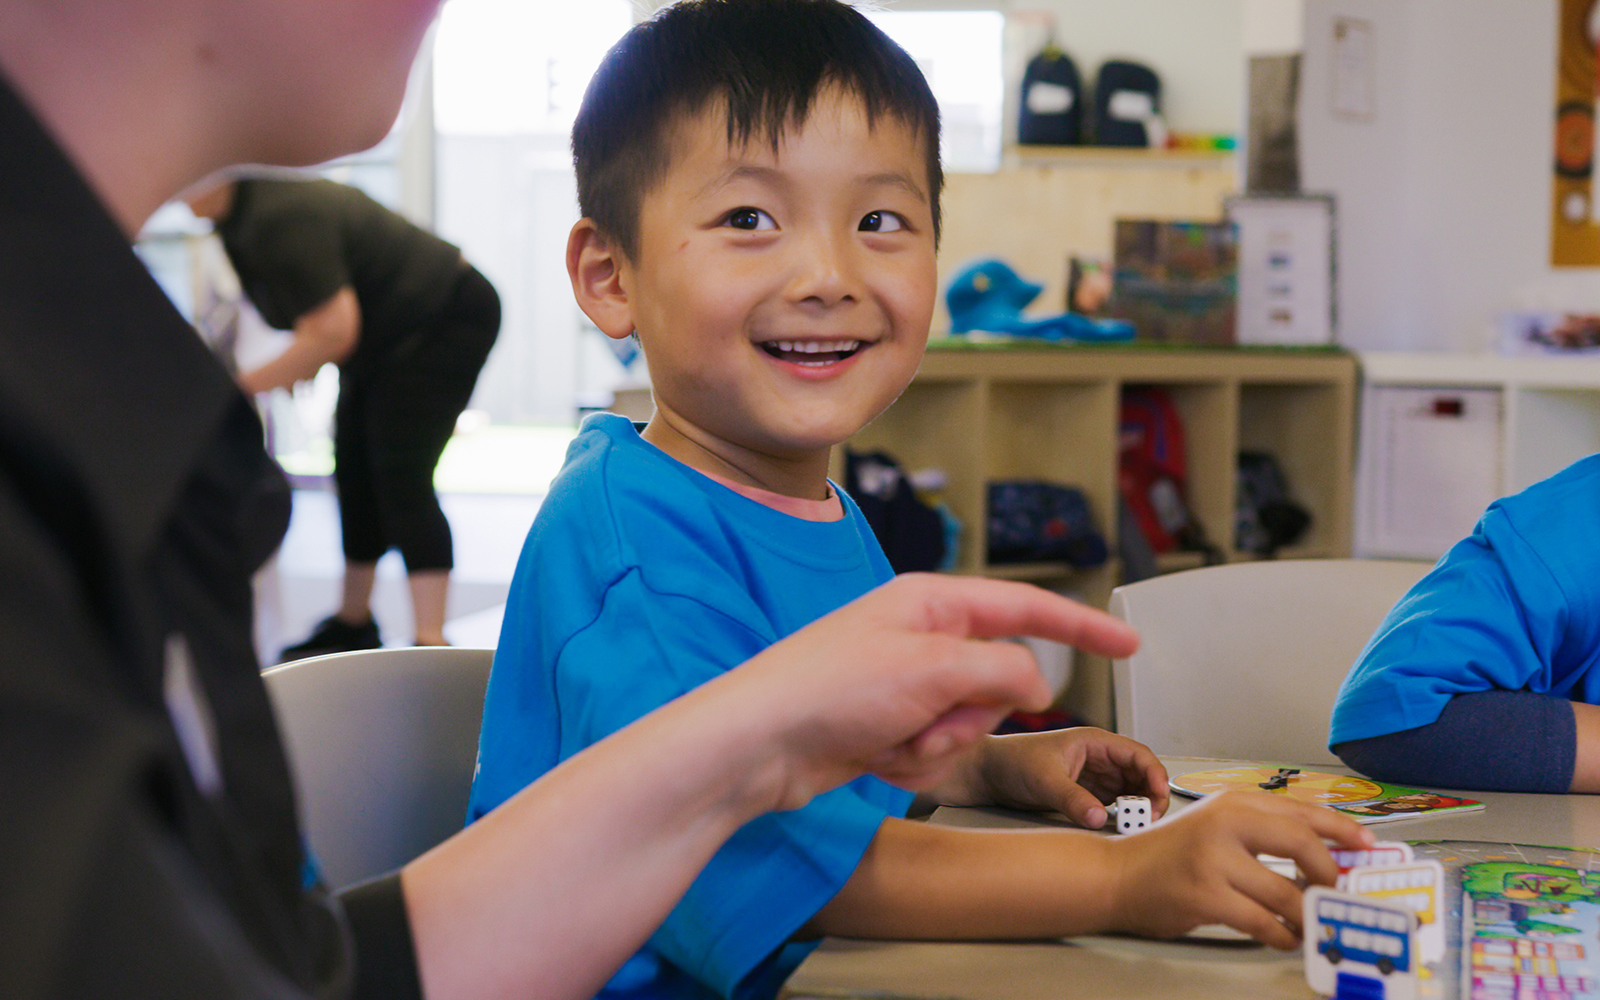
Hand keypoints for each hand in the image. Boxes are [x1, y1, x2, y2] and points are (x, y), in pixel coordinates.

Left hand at [719, 573, 1140, 812]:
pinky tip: (871, 755)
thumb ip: (1003, 669)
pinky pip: (933, 751)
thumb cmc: (826, 688)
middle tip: (926, 718)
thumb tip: (1037, 684)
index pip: (1028, 607)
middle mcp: (922, 636)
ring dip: (937, 744)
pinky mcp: (887, 725)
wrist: (759, 745)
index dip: (1083, 628)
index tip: (1129, 644)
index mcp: (933, 601)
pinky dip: (910, 762)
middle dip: (972, 714)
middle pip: (999, 681)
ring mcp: (904, 684)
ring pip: (969, 724)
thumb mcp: (933, 668)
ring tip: (889, 738)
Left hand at [933, 728, 1168, 829]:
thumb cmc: (1012, 761)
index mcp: (1094, 742)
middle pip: (1140, 775)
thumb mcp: (1043, 779)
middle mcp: (1099, 758)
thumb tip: (1099, 818)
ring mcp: (1094, 777)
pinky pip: (1114, 805)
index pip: (1138, 755)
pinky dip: (1121, 816)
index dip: (1154, 775)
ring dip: (1137, 808)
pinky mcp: (1086, 794)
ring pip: (1130, 792)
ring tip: (1135, 827)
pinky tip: (1119, 828)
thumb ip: (1072, 799)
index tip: (1159, 798)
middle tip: (1148, 821)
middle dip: (1150, 796)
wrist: (986, 774)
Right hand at [1103, 790, 1372, 949]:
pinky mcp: (1205, 895)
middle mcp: (1224, 822)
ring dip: (1306, 915)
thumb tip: (1322, 861)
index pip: (1302, 810)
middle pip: (1302, 843)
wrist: (1117, 875)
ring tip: (1310, 923)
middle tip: (1337, 893)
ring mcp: (1214, 859)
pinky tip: (1283, 936)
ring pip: (1286, 892)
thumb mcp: (1215, 826)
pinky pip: (1263, 922)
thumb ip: (1263, 834)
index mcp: (1233, 802)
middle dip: (1329, 875)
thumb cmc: (1169, 855)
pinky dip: (1282, 935)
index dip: (1342, 829)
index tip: (1367, 846)